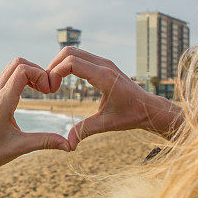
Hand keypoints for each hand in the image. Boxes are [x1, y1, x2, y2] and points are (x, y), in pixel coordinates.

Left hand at [0, 58, 71, 197]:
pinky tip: (31, 92)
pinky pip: (8, 76)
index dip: (40, 74)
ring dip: (30, 73)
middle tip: (48, 89)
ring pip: (12, 67)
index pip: (21, 71)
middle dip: (37, 70)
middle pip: (17, 63)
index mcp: (2, 103)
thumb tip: (69, 146)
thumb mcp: (20, 147)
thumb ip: (45, 142)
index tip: (49, 91)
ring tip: (42, 90)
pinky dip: (22, 77)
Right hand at [47, 47, 181, 148]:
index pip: (72, 63)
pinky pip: (80, 57)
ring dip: (60, 64)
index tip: (51, 89)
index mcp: (104, 77)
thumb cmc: (131, 115)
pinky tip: (64, 80)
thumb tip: (68, 145)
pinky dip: (68, 64)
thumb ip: (85, 131)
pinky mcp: (103, 64)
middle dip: (54, 66)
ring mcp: (104, 62)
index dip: (56, 72)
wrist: (148, 108)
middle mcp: (104, 65)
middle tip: (49, 85)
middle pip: (69, 52)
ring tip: (53, 83)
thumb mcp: (107, 124)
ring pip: (74, 52)